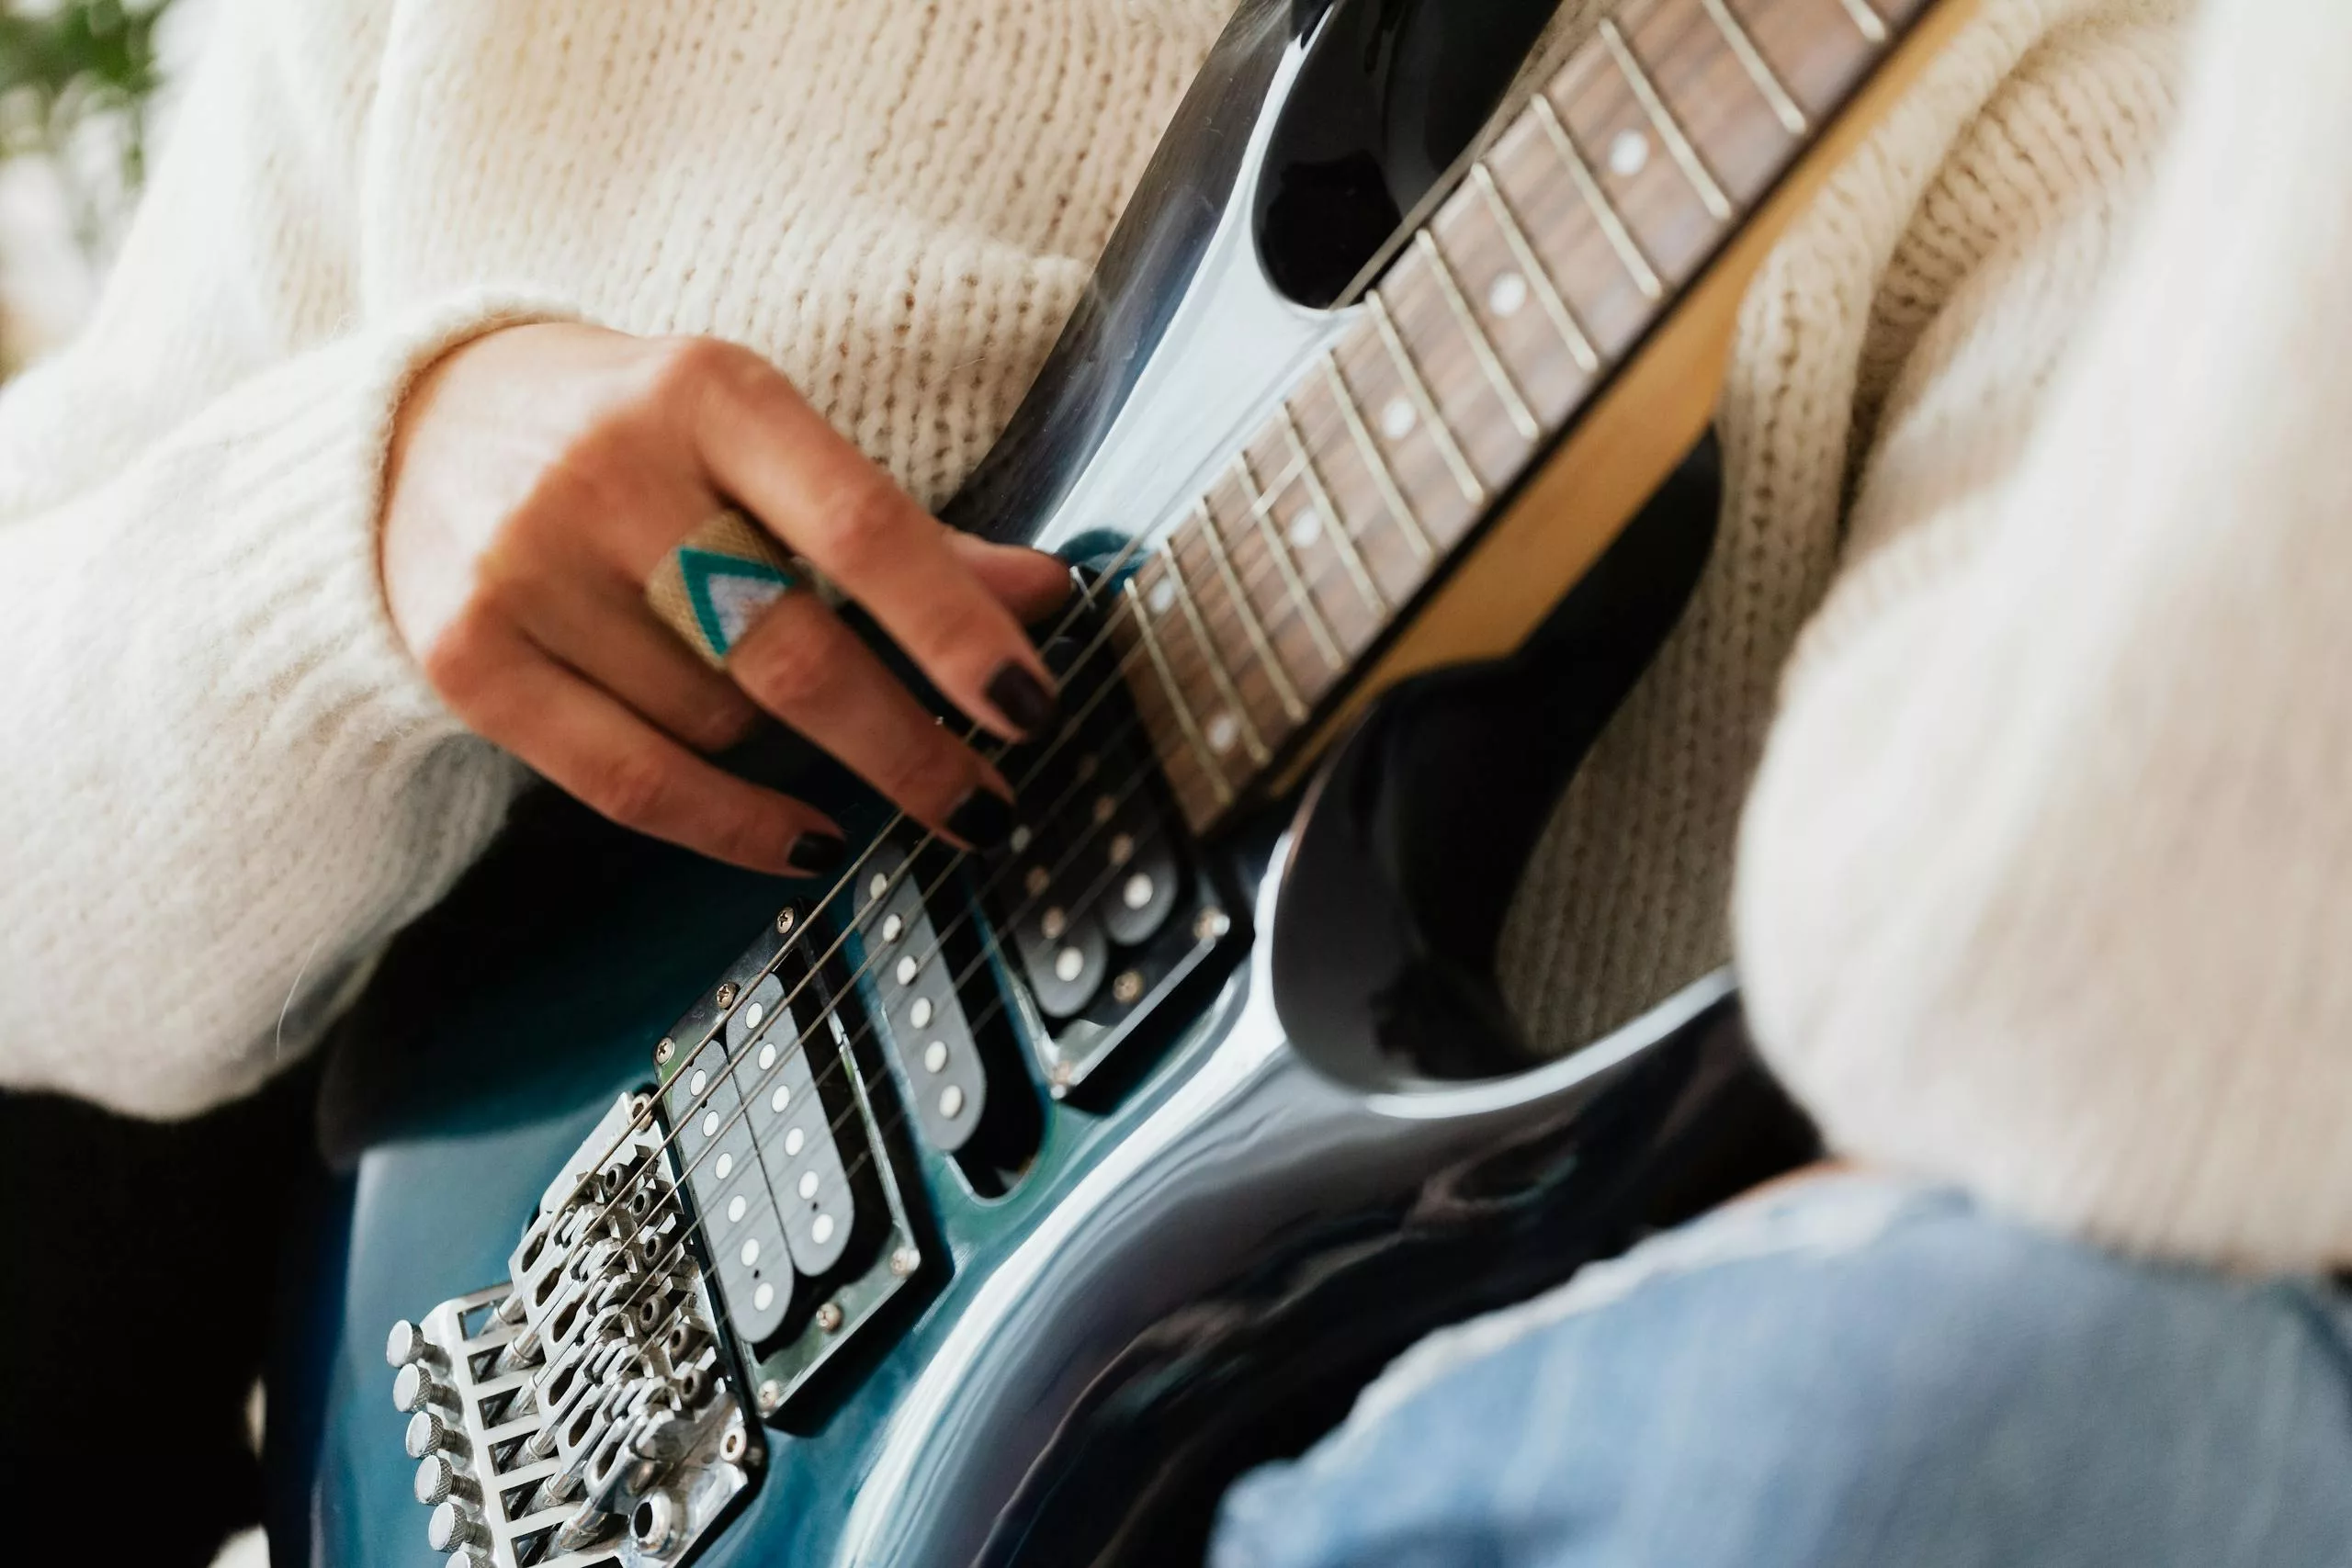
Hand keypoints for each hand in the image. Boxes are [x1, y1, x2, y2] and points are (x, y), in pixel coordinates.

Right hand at [381, 322, 1068, 874]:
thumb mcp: (762, 441)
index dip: (953, 628)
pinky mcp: (466, 659)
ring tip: (773, 700)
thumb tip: (1044, 596)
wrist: (413, 426)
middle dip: (905, 746)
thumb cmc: (635, 435)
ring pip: (722, 724)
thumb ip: (902, 529)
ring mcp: (524, 568)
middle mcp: (607, 472)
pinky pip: (635, 784)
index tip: (1029, 706)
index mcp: (707, 391)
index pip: (859, 525)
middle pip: (790, 651)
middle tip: (985, 805)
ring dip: (786, 748)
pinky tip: (807, 843)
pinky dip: (737, 824)